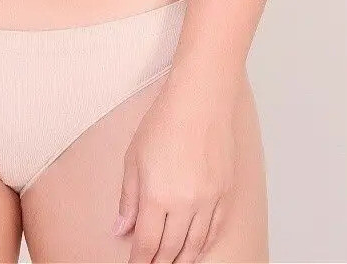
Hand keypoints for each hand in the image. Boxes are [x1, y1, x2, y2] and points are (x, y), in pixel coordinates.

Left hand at [111, 79, 238, 262]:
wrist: (201, 99)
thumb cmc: (165, 120)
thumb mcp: (134, 156)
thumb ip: (128, 197)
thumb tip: (121, 229)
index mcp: (157, 195)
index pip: (147, 244)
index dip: (139, 261)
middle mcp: (185, 204)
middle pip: (171, 249)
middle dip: (160, 263)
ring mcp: (209, 200)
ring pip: (196, 245)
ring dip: (183, 260)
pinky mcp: (225, 193)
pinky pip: (215, 230)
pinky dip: (205, 245)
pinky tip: (197, 250)